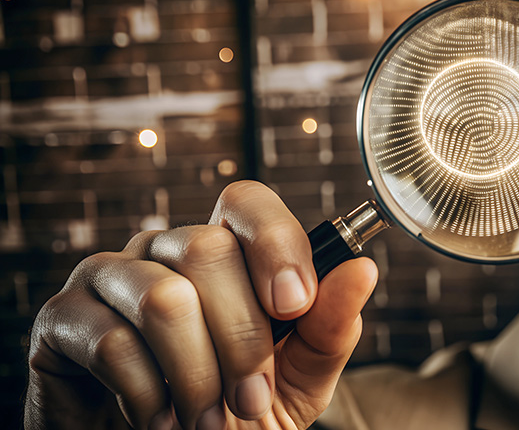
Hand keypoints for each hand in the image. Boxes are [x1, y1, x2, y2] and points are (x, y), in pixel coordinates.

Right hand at [24, 181, 377, 428]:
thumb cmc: (235, 409)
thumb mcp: (299, 375)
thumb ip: (329, 325)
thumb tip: (362, 270)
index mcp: (224, 252)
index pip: (247, 203)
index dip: (276, 244)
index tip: (295, 306)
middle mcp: (165, 250)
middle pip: (208, 250)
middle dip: (242, 339)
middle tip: (249, 399)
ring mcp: (109, 277)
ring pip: (163, 297)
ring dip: (197, 373)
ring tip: (207, 418)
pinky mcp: (64, 318)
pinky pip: (112, 340)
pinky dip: (148, 395)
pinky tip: (160, 418)